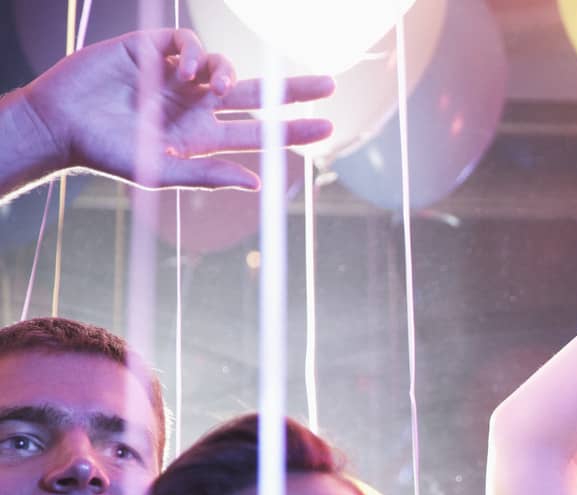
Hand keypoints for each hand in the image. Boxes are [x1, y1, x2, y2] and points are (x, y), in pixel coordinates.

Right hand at [19, 29, 335, 190]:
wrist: (61, 124)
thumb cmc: (107, 155)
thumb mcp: (161, 170)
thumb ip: (209, 175)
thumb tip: (258, 182)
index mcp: (203, 137)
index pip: (259, 133)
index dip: (292, 129)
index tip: (328, 128)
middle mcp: (196, 106)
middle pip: (257, 96)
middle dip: (292, 90)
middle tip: (330, 85)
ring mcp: (177, 78)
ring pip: (224, 67)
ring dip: (228, 72)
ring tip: (213, 86)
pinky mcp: (153, 51)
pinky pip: (189, 44)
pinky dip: (195, 53)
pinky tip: (185, 70)